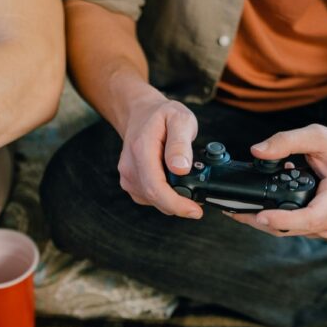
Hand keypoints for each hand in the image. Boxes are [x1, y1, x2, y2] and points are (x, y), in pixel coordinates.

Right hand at [117, 95, 202, 217]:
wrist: (140, 115)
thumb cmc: (161, 116)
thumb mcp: (179, 119)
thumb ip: (180, 143)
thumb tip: (181, 168)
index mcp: (141, 150)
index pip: (155, 187)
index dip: (176, 204)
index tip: (195, 211)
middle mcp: (130, 167)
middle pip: (154, 198)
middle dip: (179, 204)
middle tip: (199, 201)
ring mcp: (128, 177)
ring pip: (153, 200)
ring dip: (172, 198)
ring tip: (185, 181)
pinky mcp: (130, 183)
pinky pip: (150, 198)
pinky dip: (165, 195)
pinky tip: (172, 181)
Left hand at [229, 124, 326, 237]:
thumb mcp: (318, 137)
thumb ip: (287, 141)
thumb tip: (257, 151)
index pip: (307, 217)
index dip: (281, 219)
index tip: (259, 215)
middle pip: (290, 228)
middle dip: (259, 221)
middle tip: (233, 210)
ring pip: (288, 232)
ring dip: (263, 222)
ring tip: (241, 208)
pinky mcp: (320, 227)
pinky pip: (293, 229)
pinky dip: (275, 219)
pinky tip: (263, 206)